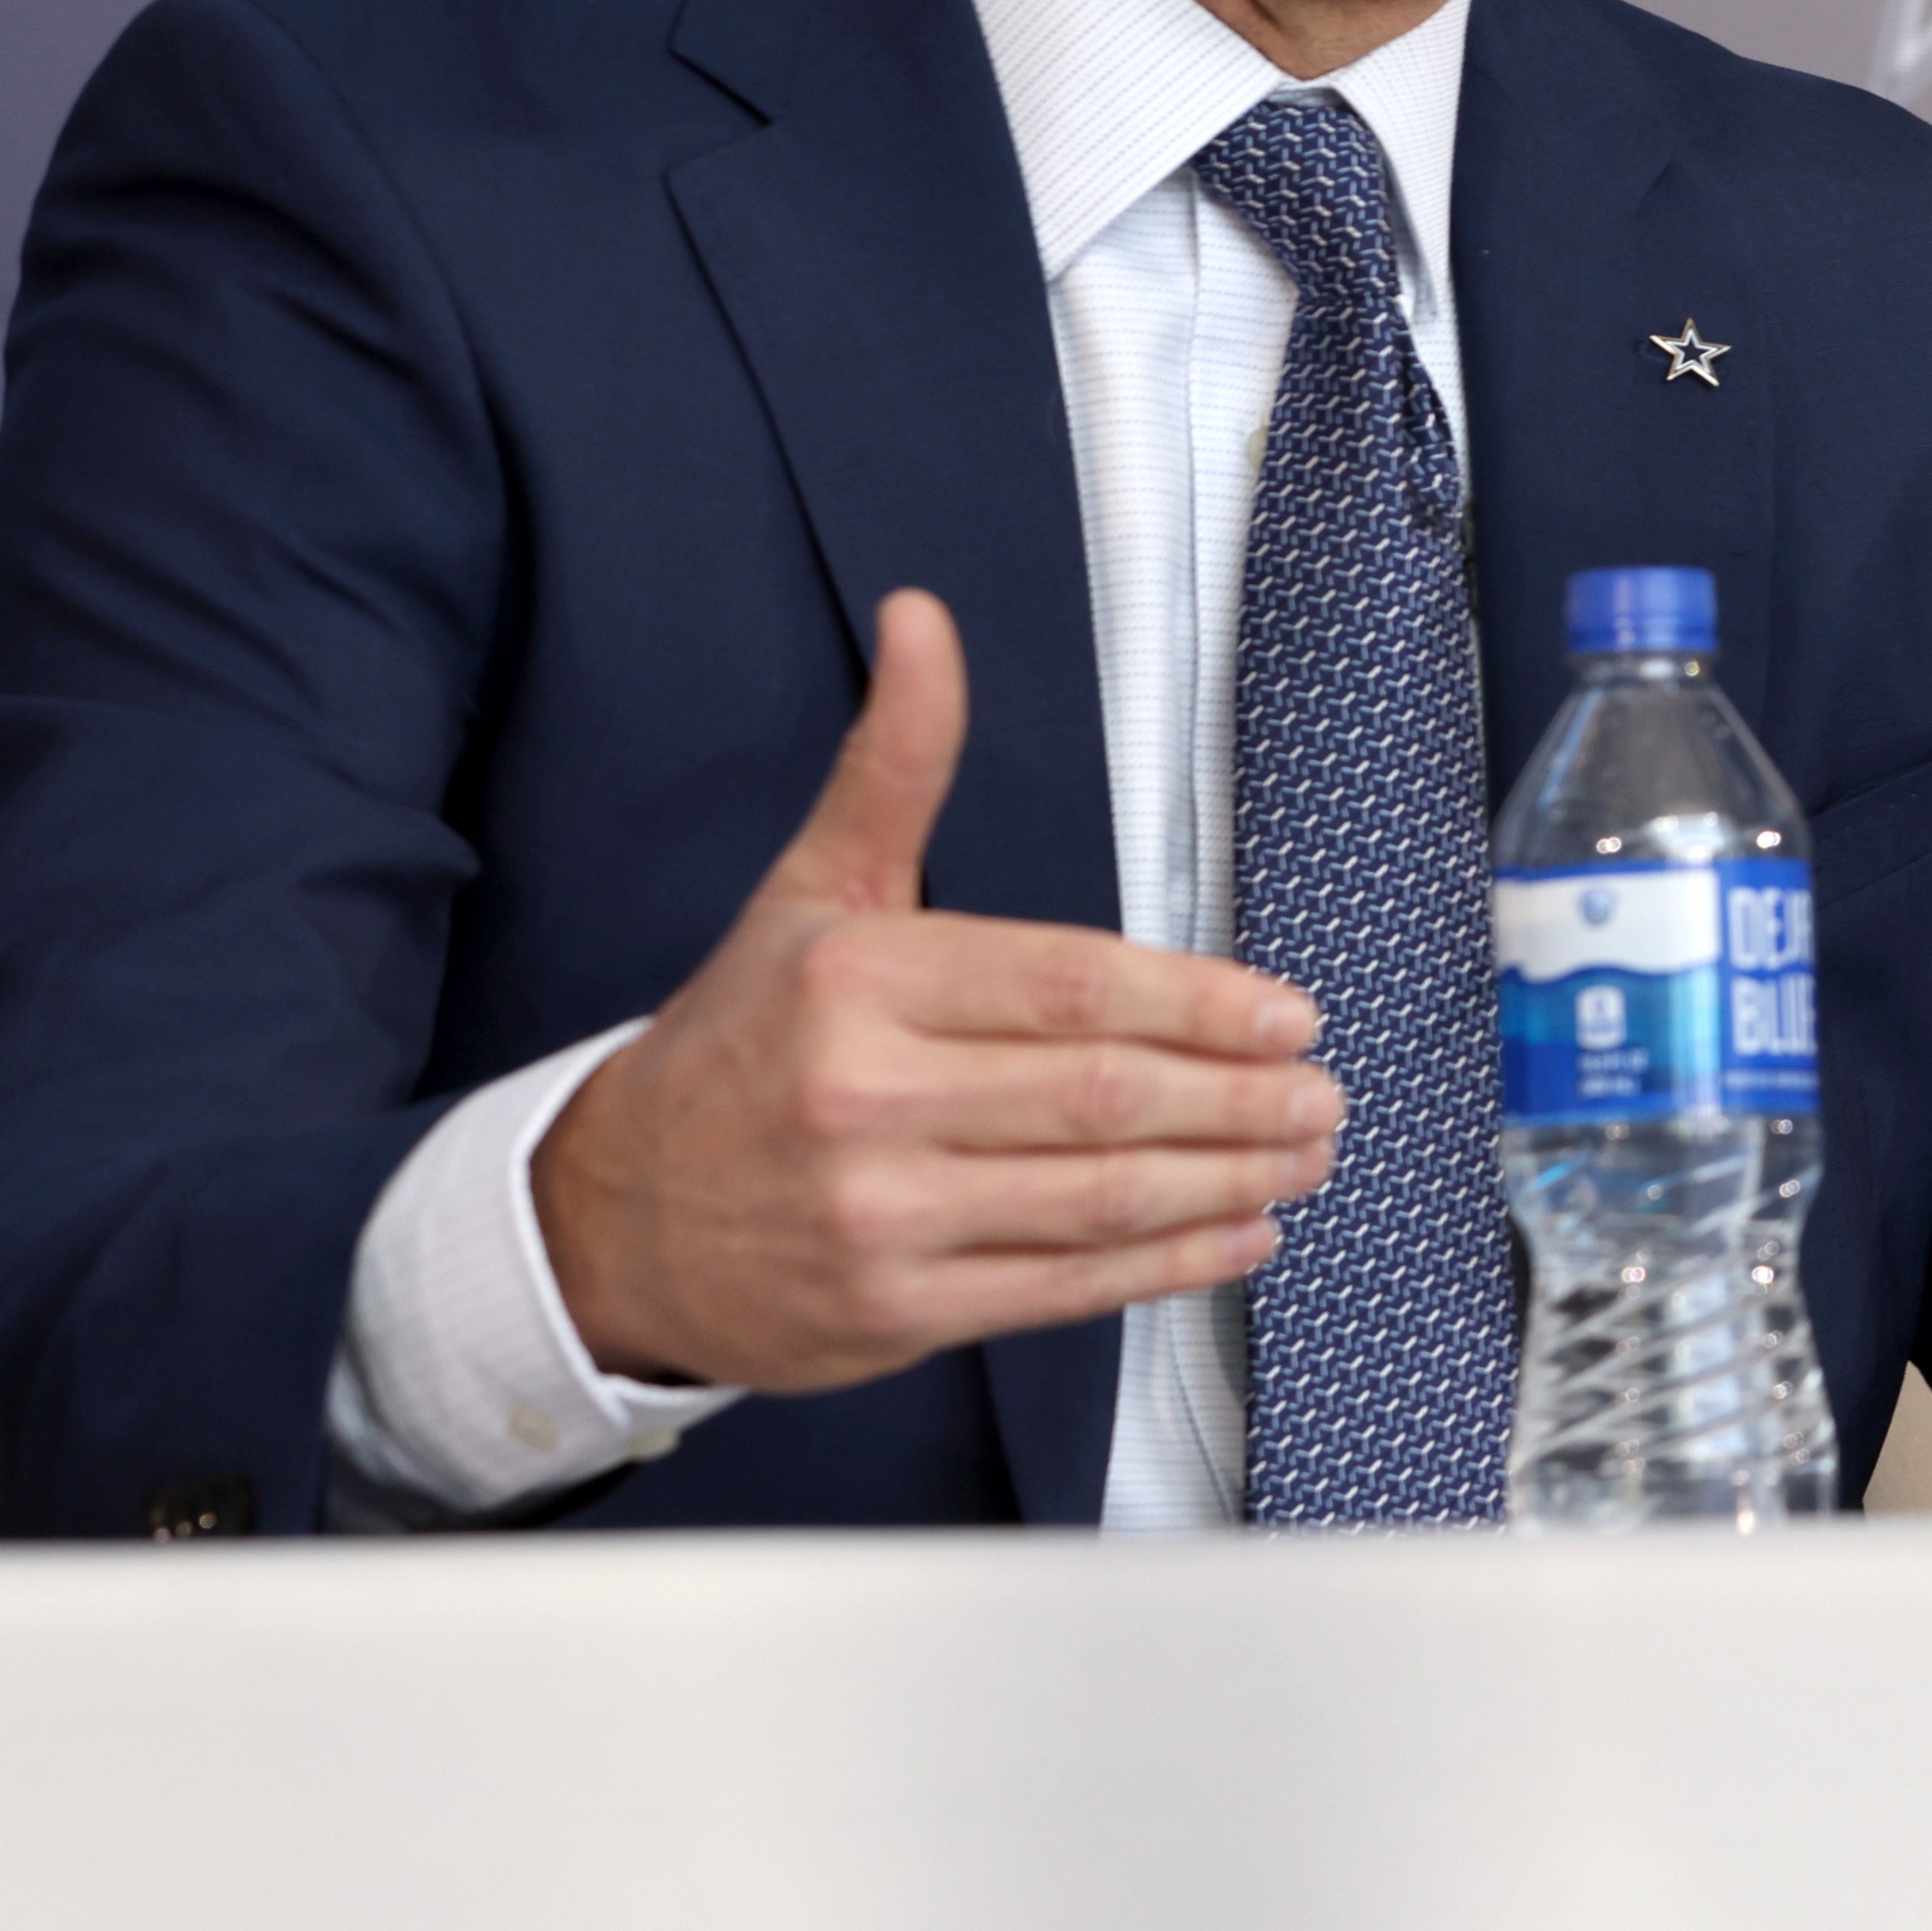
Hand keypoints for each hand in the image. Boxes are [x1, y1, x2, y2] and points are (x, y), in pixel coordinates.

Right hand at [532, 591, 1344, 1392]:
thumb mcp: (813, 890)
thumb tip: (925, 618)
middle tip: (1322, 1091)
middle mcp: (868, 1096)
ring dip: (1228, 1178)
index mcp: (862, 980)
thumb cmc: (742, 1043)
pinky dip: (1169, 1264)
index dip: (1200, 1002)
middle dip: (1239, 1097)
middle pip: (1102, 1094)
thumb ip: (894, 764)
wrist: (608, 1218)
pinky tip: (1241, 1232)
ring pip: (1098, 1197)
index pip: (1072, 984)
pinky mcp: (892, 1312)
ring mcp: (880, 1214)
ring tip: (1307, 1152)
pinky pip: (1062, 1286)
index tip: (1290, 1014)